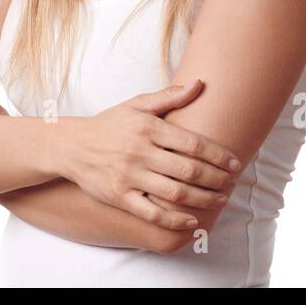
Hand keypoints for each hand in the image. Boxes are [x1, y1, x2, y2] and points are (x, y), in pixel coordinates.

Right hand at [56, 80, 240, 229]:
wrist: (71, 146)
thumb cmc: (109, 124)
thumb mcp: (136, 105)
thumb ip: (169, 97)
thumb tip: (200, 84)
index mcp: (147, 128)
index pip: (192, 143)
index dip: (217, 155)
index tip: (234, 163)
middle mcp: (140, 152)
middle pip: (188, 170)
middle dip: (216, 179)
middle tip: (232, 183)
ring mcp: (129, 176)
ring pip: (175, 193)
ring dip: (203, 199)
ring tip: (220, 200)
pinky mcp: (120, 197)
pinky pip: (152, 214)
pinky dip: (174, 219)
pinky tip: (192, 220)